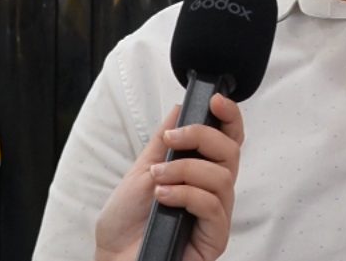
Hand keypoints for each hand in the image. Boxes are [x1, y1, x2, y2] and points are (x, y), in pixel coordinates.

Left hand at [95, 94, 243, 260]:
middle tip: (174, 139)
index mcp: (202, 171)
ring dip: (186, 170)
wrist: (113, 260)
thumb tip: (181, 107)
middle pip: (232, 150)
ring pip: (222, 176)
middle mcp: (214, 190)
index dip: (229, 116)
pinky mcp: (215, 238)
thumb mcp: (142, 170)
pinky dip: (187, 194)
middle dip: (202, 135)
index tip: (214, 100)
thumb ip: (164, 141)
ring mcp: (216, 214)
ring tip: (158, 179)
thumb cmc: (126, 222)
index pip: (228, 139)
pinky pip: (213, 205)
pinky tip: (164, 197)